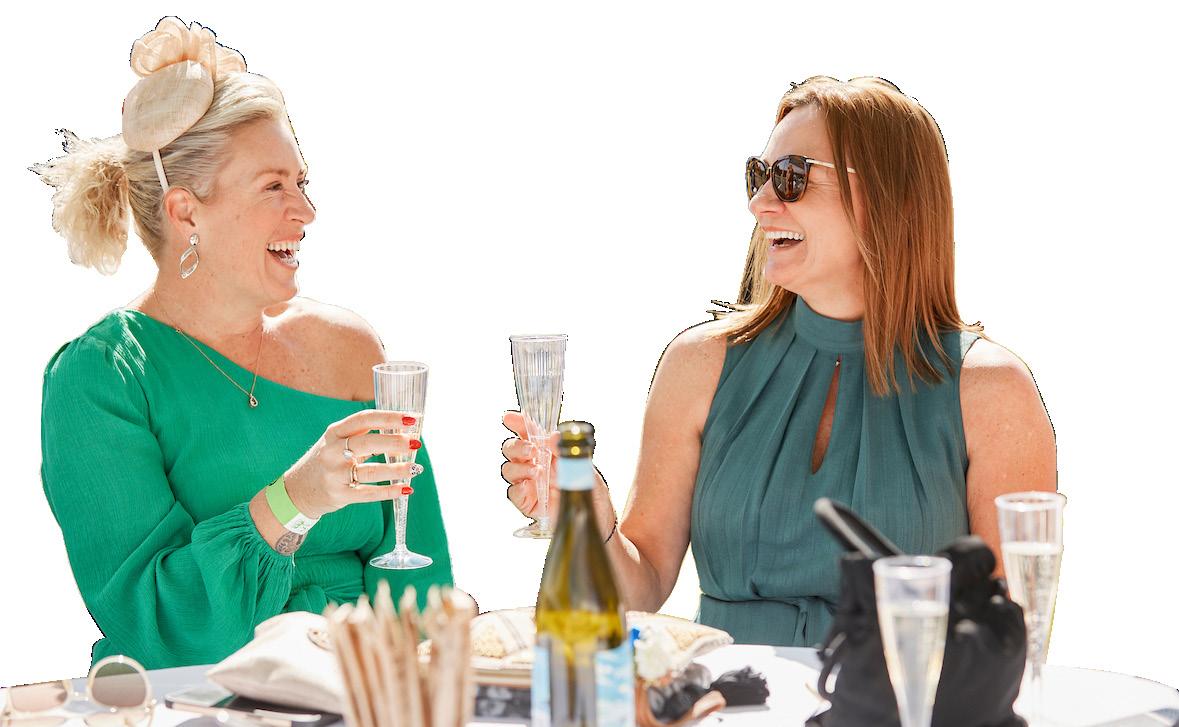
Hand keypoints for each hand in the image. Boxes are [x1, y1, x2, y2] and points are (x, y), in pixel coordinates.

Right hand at [283, 409, 422, 518]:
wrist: (297, 491)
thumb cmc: (326, 461)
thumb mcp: (336, 441)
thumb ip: (363, 433)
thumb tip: (402, 428)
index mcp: (335, 432)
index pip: (364, 419)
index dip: (389, 417)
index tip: (411, 418)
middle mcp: (332, 451)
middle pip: (368, 443)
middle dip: (395, 442)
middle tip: (415, 442)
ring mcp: (334, 474)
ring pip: (371, 470)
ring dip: (397, 470)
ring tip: (416, 468)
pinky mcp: (338, 495)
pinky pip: (368, 493)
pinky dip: (389, 491)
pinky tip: (405, 489)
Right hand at [500, 411, 615, 536]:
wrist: (594, 513)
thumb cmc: (588, 486)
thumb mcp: (581, 465)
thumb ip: (566, 451)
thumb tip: (554, 436)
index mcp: (546, 449)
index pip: (527, 432)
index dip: (517, 423)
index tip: (509, 418)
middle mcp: (533, 463)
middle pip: (511, 449)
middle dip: (516, 446)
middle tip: (531, 450)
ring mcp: (528, 482)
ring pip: (509, 469)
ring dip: (519, 468)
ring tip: (537, 472)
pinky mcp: (527, 502)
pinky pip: (513, 493)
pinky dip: (518, 488)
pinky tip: (529, 487)